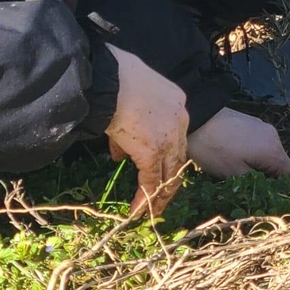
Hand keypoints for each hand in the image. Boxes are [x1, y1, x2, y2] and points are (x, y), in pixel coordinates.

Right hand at [105, 45, 188, 216]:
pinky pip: (150, 183)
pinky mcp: (152, 153)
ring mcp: (168, 139)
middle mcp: (179, 121)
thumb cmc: (116, 77)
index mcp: (177, 102)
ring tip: (150, 210)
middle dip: (168, 181)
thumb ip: (133, 120)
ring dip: (159, 195)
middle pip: (178, 159)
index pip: (176, 136)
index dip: (166, 154)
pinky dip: (144, 200)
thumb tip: (121, 150)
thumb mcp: (132, 94)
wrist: (109, 78)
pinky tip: (136, 211)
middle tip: (158, 197)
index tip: (156, 168)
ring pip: (169, 175)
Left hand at [187, 108, 289, 188]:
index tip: (272, 199)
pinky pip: (261, 144)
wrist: (196, 116)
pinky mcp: (253, 122)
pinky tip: (235, 156)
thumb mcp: (234, 175)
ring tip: (238, 171)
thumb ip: (257, 186)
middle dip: (271, 180)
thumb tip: (271, 195)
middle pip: (283, 166)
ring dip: (261, 167)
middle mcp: (274, 137)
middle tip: (249, 187)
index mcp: (274, 152)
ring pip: (271, 155)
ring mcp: (264, 127)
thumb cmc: (214, 149)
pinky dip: (255, 154)